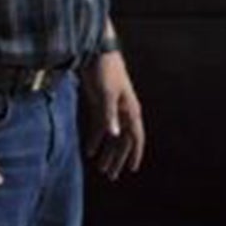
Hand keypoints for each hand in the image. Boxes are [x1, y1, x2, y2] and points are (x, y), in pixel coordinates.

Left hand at [79, 52, 145, 181]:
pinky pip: (100, 127)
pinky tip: (89, 151)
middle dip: (117, 158)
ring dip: (107, 151)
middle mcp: (123, 111)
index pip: (135, 137)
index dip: (134, 154)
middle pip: (122, 140)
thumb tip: (113, 135)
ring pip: (111, 135)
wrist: (95, 51)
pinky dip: (96, 139)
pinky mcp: (100, 104)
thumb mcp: (106, 94)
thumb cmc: (104, 71)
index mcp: (130, 110)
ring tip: (101, 168)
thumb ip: (108, 116)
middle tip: (111, 174)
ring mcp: (112, 108)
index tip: (132, 169)